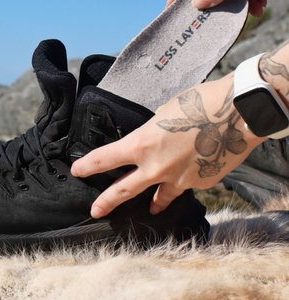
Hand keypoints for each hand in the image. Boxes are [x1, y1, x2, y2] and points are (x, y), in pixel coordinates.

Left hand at [71, 76, 262, 217]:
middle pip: (122, 190)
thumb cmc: (198, 104)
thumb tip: (152, 139)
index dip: (88, 165)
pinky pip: (183, 188)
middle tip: (95, 210)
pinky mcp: (198, 183)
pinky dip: (181, 186)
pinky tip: (184, 182)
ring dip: (151, 204)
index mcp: (141, 144)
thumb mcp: (164, 113)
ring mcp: (178, 179)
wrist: (236, 114)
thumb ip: (152, 132)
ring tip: (148, 209)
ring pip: (157, 199)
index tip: (77, 170)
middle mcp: (155, 167)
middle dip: (106, 202)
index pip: (105, 158)